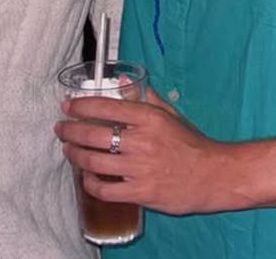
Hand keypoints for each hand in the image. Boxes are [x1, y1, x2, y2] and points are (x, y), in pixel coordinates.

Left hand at [55, 87, 237, 214]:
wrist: (215, 176)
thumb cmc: (192, 145)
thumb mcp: (171, 115)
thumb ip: (145, 98)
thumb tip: (121, 82)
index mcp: (149, 118)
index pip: (106, 107)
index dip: (81, 106)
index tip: (67, 106)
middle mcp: (142, 141)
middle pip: (93, 134)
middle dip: (70, 131)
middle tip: (60, 129)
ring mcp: (140, 168)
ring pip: (93, 161)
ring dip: (74, 155)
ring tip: (68, 151)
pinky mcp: (141, 193)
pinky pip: (105, 189)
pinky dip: (90, 183)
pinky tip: (86, 177)